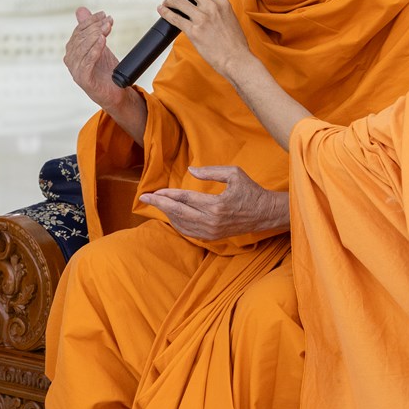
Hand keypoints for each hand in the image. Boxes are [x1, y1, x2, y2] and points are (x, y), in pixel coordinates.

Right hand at [63, 7, 125, 109]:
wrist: (115, 91)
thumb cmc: (105, 69)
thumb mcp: (99, 45)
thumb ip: (89, 29)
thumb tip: (81, 9)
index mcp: (72, 50)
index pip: (78, 31)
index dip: (90, 21)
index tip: (104, 15)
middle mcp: (70, 60)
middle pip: (80, 39)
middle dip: (95, 27)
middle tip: (108, 21)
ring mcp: (75, 70)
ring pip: (82, 49)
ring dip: (96, 36)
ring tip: (107, 28)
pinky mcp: (83, 79)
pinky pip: (87, 62)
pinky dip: (95, 50)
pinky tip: (103, 42)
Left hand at [139, 165, 288, 240]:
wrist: (265, 214)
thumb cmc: (250, 191)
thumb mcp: (234, 173)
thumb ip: (211, 171)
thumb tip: (190, 170)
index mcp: (216, 206)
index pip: (184, 200)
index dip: (166, 195)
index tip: (152, 192)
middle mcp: (212, 222)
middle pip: (178, 212)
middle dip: (159, 205)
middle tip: (143, 199)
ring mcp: (212, 232)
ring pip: (181, 224)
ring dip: (166, 214)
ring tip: (156, 204)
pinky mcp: (212, 237)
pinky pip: (188, 231)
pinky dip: (176, 223)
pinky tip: (170, 214)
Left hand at [158, 0, 251, 79]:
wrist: (236, 59)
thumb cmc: (235, 43)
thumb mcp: (231, 18)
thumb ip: (220, 10)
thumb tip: (210, 7)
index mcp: (223, 3)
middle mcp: (212, 7)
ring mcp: (202, 19)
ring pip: (179, 2)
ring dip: (170, 0)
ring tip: (167, 2)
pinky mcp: (193, 31)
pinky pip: (174, 18)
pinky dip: (165, 12)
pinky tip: (161, 10)